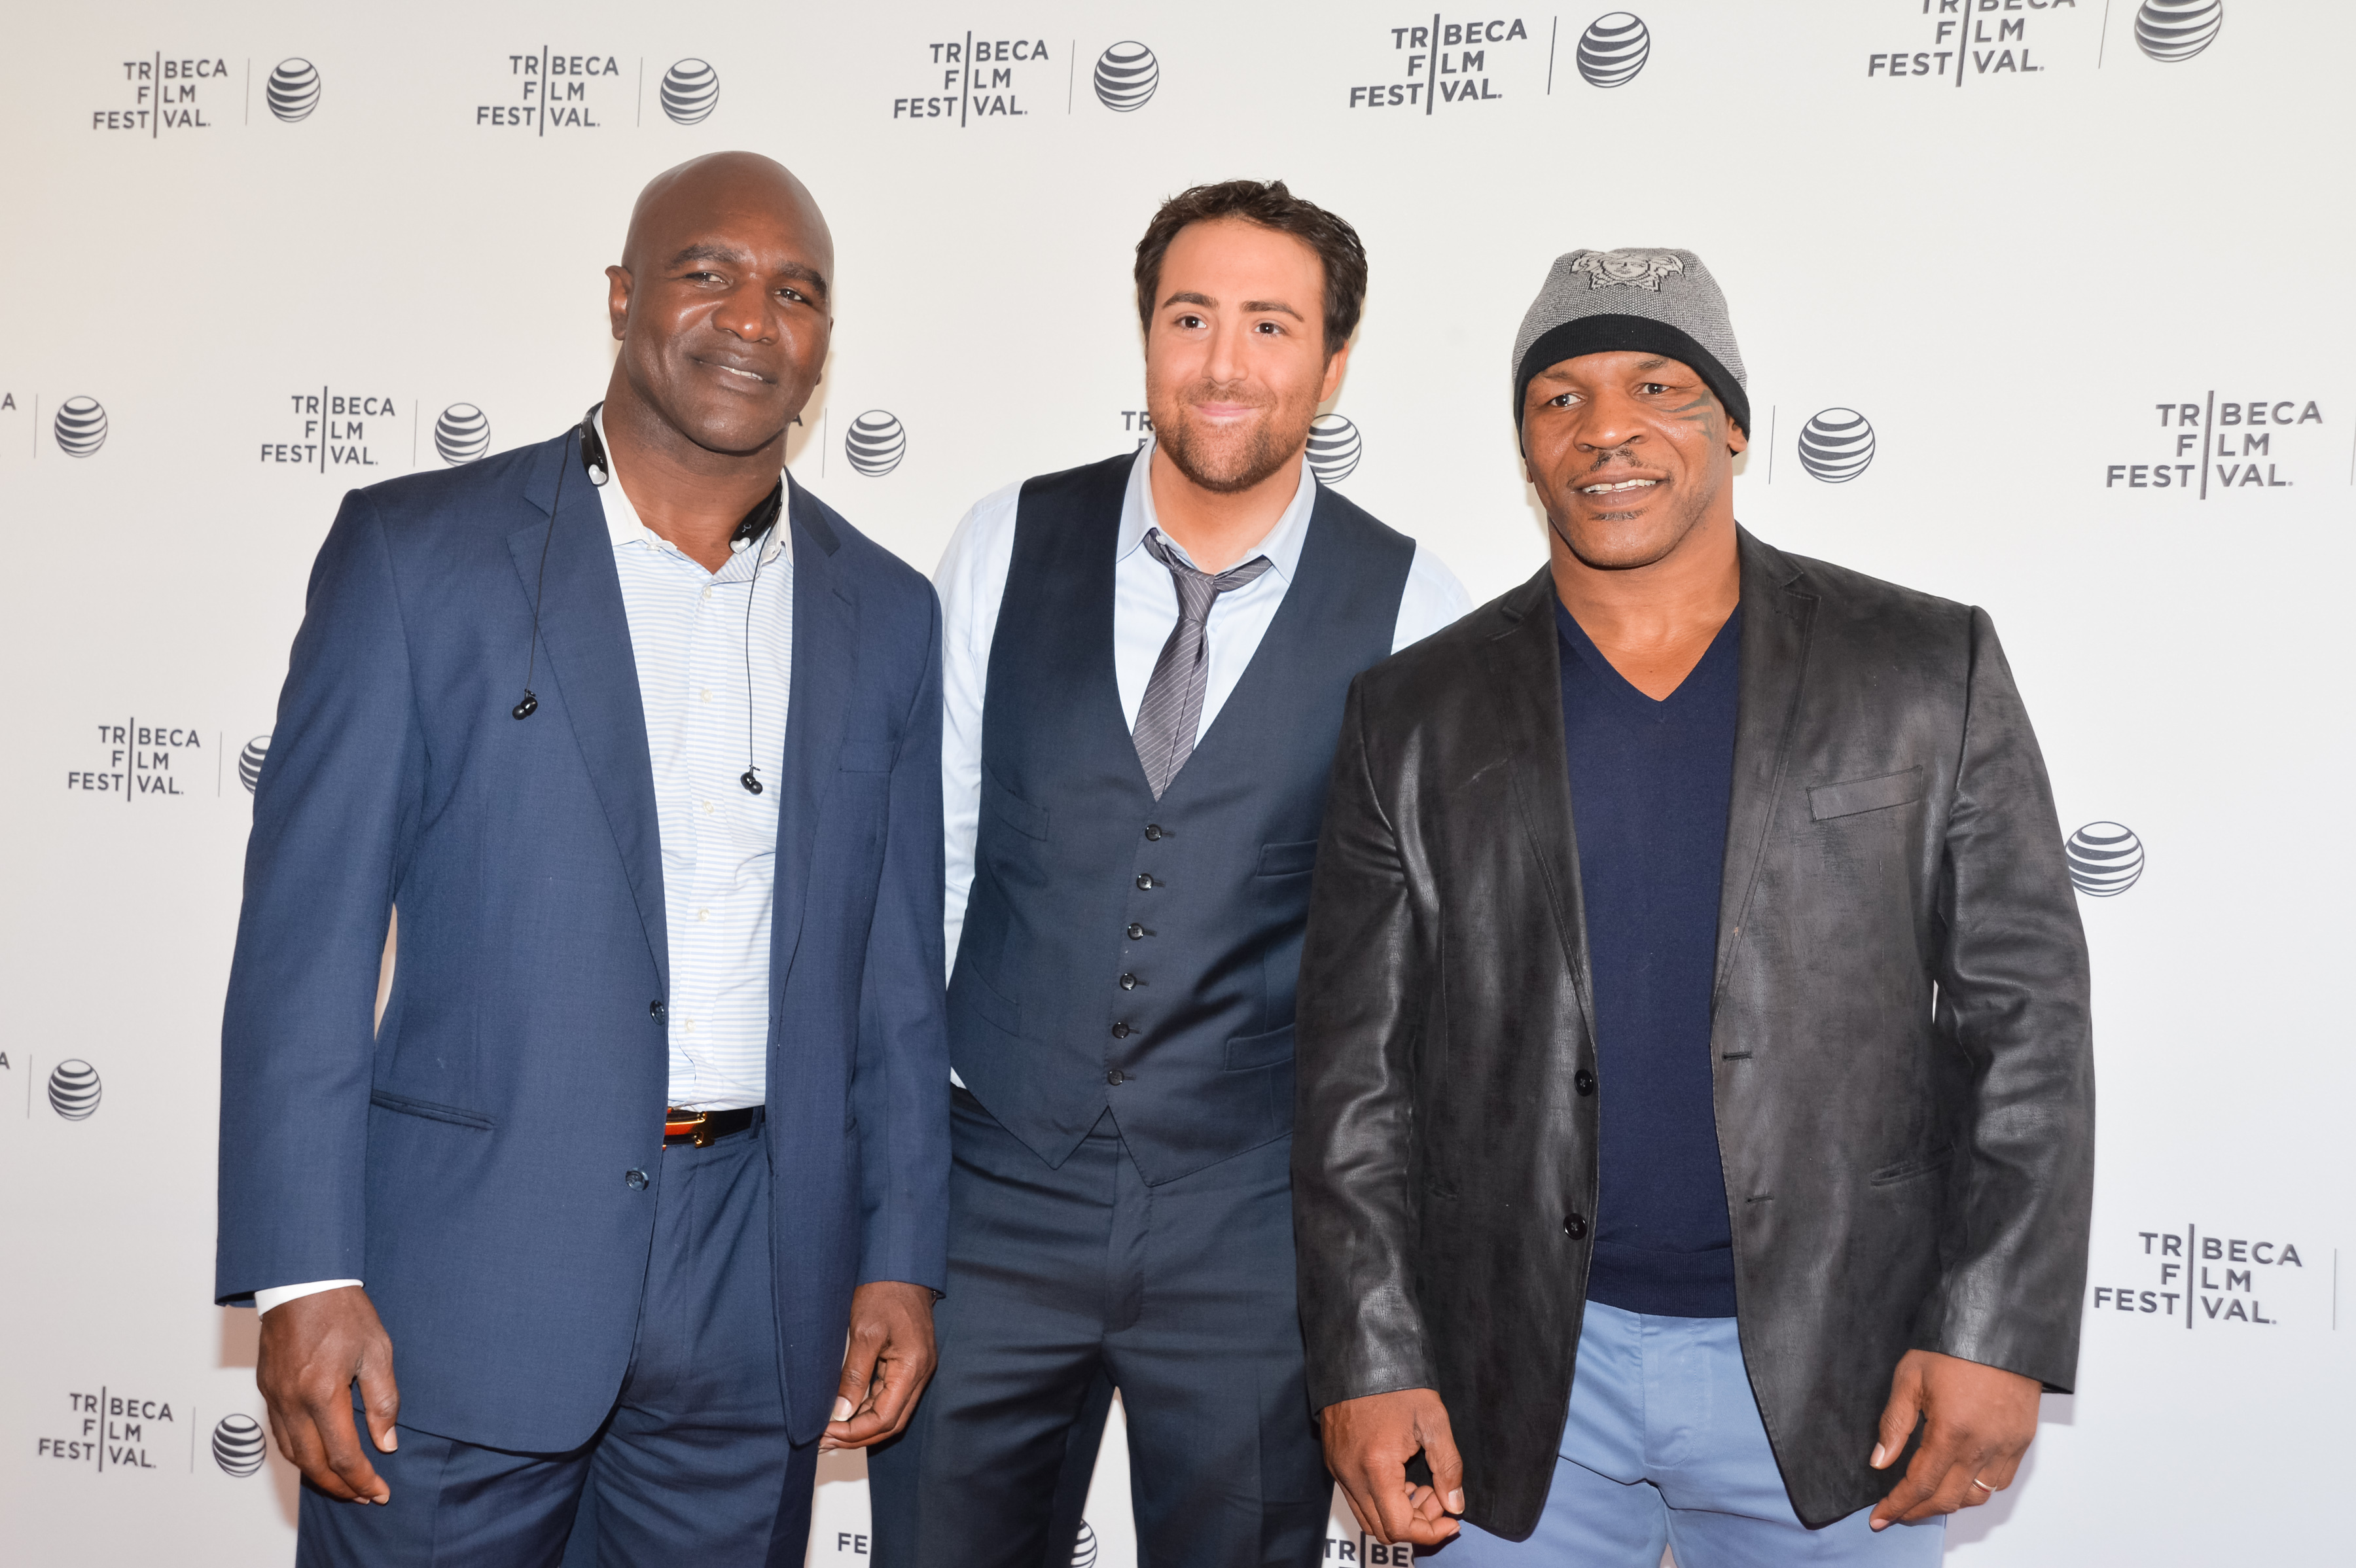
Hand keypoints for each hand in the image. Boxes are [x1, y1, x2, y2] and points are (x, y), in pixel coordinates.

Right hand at [256, 1286, 399, 1502]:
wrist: (301, 1281)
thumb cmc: (343, 1310)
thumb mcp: (377, 1350)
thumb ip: (383, 1400)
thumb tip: (387, 1442)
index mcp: (322, 1393)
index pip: (343, 1455)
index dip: (363, 1479)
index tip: (380, 1491)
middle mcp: (292, 1402)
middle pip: (313, 1464)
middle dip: (340, 1487)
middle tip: (364, 1495)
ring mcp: (275, 1397)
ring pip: (292, 1453)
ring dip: (318, 1475)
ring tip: (344, 1483)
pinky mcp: (266, 1389)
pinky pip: (280, 1434)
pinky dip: (299, 1453)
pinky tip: (317, 1455)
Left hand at [821, 1281, 937, 1451]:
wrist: (900, 1266)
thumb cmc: (884, 1292)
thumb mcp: (864, 1332)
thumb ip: (854, 1375)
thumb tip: (840, 1413)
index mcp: (912, 1368)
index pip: (884, 1418)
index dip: (854, 1432)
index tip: (824, 1433)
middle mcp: (920, 1374)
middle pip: (891, 1422)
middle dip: (857, 1436)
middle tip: (823, 1440)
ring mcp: (916, 1370)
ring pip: (891, 1413)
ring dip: (861, 1426)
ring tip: (829, 1430)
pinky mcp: (908, 1364)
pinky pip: (890, 1397)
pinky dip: (868, 1409)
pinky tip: (846, 1412)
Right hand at [1320, 1387, 1463, 1546]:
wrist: (1359, 1354)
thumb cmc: (1397, 1383)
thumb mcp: (1433, 1420)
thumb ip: (1447, 1467)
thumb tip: (1454, 1505)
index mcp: (1376, 1467)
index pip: (1400, 1527)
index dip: (1430, 1532)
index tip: (1451, 1518)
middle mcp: (1351, 1475)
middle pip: (1382, 1530)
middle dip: (1416, 1524)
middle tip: (1437, 1497)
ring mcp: (1338, 1469)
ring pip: (1367, 1517)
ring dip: (1397, 1513)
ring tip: (1420, 1485)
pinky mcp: (1333, 1461)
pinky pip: (1356, 1498)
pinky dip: (1381, 1500)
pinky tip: (1400, 1475)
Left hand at [1868, 1349, 2039, 1529]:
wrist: (2000, 1329)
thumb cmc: (1953, 1347)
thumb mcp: (1910, 1377)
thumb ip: (1895, 1424)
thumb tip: (1881, 1461)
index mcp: (1950, 1432)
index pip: (1920, 1484)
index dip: (1897, 1505)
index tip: (1879, 1518)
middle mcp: (1981, 1447)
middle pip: (1948, 1499)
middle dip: (1918, 1512)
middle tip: (1897, 1514)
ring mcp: (2005, 1447)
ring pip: (1977, 1497)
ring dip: (1949, 1504)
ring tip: (1925, 1501)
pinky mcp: (2021, 1441)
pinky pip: (2000, 1482)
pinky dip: (1978, 1490)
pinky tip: (1960, 1483)